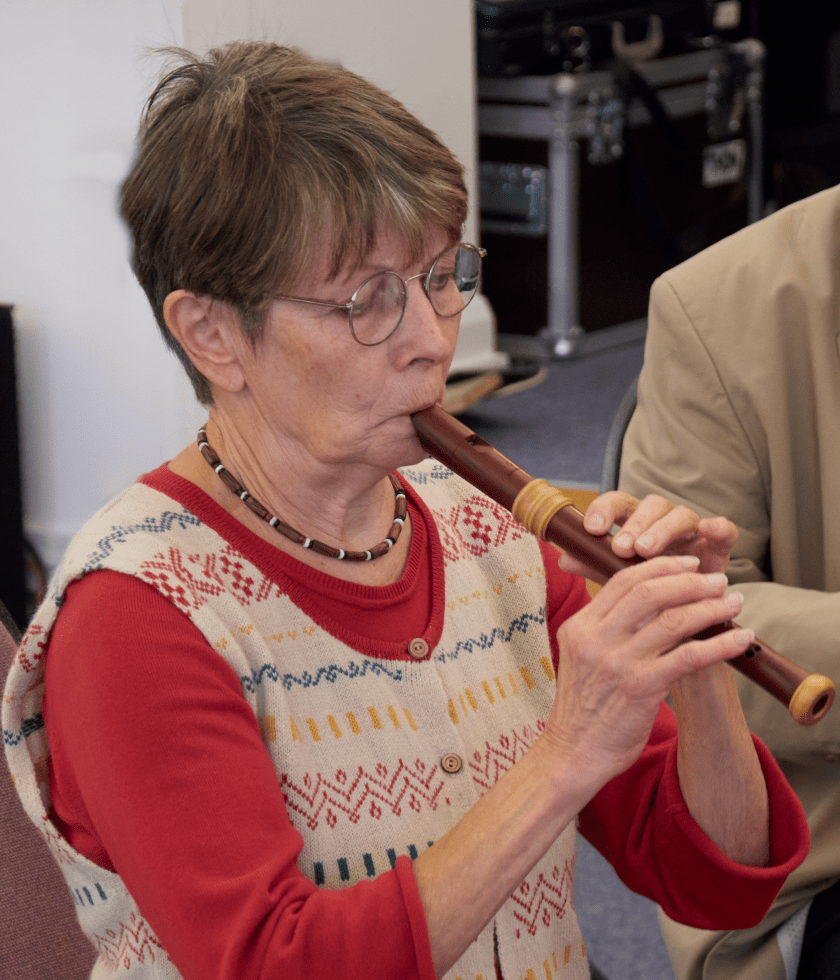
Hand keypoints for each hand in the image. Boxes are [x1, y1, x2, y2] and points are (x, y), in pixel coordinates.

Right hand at [546, 553, 752, 783]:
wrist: (572, 753)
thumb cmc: (582, 708)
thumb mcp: (581, 657)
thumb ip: (604, 629)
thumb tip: (645, 602)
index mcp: (580, 626)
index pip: (622, 580)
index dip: (660, 566)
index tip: (688, 564)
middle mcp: (595, 639)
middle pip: (650, 592)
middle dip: (690, 581)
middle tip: (717, 580)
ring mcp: (617, 663)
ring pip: (673, 620)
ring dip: (710, 607)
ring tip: (733, 602)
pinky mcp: (639, 688)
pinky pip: (688, 657)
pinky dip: (719, 645)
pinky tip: (739, 639)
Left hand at [558, 491, 736, 582]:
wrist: (689, 615)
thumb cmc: (649, 591)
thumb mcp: (619, 578)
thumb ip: (595, 565)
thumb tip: (562, 558)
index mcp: (636, 524)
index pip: (618, 504)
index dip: (605, 510)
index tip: (592, 528)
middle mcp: (663, 521)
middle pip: (649, 505)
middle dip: (634, 524)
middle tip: (622, 547)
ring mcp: (693, 531)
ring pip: (680, 514)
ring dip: (663, 530)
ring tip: (646, 551)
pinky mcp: (720, 544)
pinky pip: (723, 529)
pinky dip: (717, 527)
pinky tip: (709, 531)